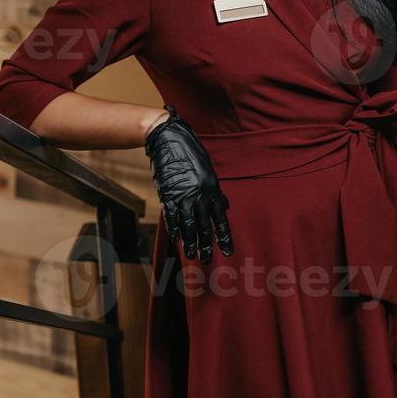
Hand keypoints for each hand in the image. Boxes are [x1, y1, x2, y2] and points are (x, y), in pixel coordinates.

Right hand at [144, 103, 233, 263]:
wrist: (169, 139)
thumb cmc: (191, 152)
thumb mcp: (208, 170)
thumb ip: (215, 190)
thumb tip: (223, 205)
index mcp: (213, 188)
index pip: (221, 218)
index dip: (224, 236)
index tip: (229, 251)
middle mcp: (200, 194)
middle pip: (205, 226)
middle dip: (207, 244)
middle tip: (207, 259)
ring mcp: (183, 195)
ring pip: (189, 225)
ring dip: (190, 242)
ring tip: (191, 255)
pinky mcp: (167, 193)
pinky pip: (172, 216)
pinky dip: (174, 228)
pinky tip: (176, 239)